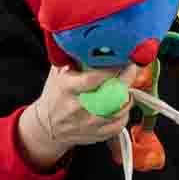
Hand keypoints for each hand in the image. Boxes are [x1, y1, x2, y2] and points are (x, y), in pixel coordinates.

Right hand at [19, 64, 138, 169]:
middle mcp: (76, 107)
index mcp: (66, 88)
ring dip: (128, 98)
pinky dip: (125, 115)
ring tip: (128, 88)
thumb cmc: (55, 95)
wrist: (46, 126)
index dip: (113, 70)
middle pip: (109, 95)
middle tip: (131, 71)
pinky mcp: (95, 135)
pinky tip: (122, 106)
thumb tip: (93, 44)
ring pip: (117, 112)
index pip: (93, 79)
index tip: (124, 61)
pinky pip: (118, 126)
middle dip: (125, 82)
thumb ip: (73, 60)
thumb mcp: (57, 74)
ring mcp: (86, 123)